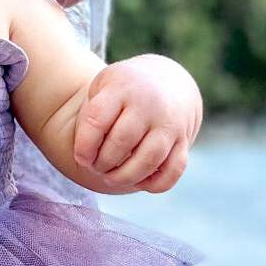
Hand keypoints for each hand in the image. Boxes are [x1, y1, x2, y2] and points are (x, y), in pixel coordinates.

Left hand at [71, 54, 202, 193]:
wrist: (167, 81)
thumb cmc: (123, 91)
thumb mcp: (101, 87)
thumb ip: (89, 117)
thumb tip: (87, 156)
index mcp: (122, 89)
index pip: (97, 121)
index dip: (84, 146)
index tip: (82, 157)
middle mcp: (149, 104)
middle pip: (121, 143)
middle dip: (102, 163)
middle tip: (96, 167)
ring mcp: (169, 123)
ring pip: (148, 160)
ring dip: (125, 177)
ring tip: (111, 178)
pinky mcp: (184, 141)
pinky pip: (173, 170)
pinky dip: (155, 184)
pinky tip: (138, 182)